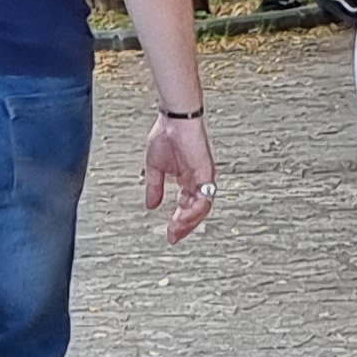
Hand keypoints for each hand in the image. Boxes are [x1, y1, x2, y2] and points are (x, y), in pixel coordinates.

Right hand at [146, 111, 216, 239]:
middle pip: (197, 211)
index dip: (179, 221)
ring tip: (176, 229)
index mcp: (188, 179)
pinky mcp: (206, 172)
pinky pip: (204, 197)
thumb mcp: (155, 168)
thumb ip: (155, 187)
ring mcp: (203, 177)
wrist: (174, 119)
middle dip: (185, 226)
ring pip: (202, 208)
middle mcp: (198, 180)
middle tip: (173, 236)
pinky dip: (194, 210)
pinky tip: (182, 216)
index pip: (188, 206)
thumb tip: (151, 205)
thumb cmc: (166, 135)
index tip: (170, 234)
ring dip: (189, 221)